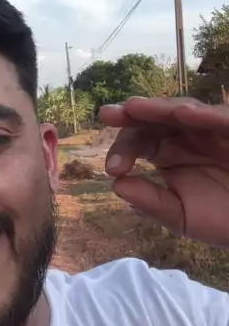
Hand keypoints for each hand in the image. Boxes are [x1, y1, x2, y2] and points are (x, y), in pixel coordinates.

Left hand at [99, 97, 228, 247]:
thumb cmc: (221, 218)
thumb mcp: (181, 217)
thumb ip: (151, 203)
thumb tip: (116, 186)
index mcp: (166, 152)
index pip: (138, 140)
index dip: (123, 150)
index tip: (113, 169)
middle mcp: (185, 135)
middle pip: (154, 118)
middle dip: (131, 114)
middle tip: (108, 114)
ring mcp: (211, 129)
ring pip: (182, 110)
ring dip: (159, 107)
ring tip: (135, 107)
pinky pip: (220, 118)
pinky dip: (204, 114)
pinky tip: (184, 113)